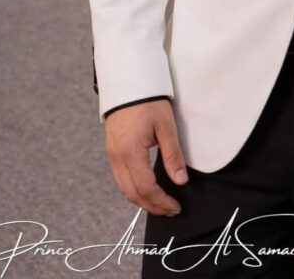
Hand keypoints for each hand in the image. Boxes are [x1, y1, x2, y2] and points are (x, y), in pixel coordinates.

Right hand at [104, 99, 188, 215]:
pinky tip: (145, 189)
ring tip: (160, 204)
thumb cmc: (149, 101)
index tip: (176, 207)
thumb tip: (181, 181)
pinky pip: (120, 178)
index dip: (161, 201)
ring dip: (141, 200)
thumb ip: (173, 155)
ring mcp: (112, 155)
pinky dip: (133, 189)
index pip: (146, 188)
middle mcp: (117, 158)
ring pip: (124, 188)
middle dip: (152, 206)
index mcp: (131, 153)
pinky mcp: (112, 150)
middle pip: (133, 193)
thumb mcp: (166, 126)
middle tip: (170, 211)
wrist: (128, 83)